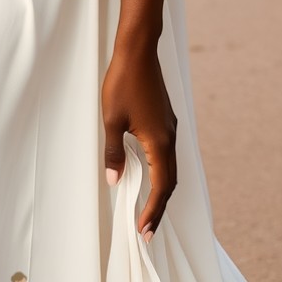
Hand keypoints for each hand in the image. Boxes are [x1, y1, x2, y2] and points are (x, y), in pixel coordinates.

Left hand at [102, 39, 176, 241]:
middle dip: (158, 207)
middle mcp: (170, 137)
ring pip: (170, 167)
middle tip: (146, 230)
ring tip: (147, 209)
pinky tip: (146, 174)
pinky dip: (159, 171)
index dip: (153, 210)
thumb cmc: (123, 83)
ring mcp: (169, 127)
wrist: (138, 51)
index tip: (144, 230)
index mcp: (159, 142)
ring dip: (160, 190)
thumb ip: (114, 153)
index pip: (161, 186)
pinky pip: (166, 153)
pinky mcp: (165, 119)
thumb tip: (115, 182)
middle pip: (170, 181)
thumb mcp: (111, 120)